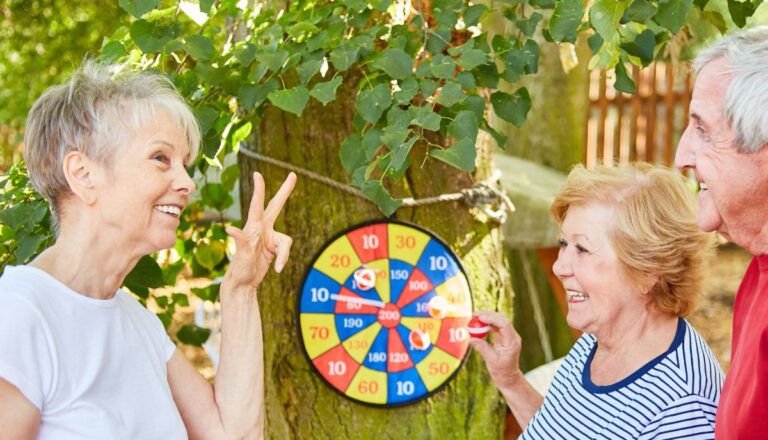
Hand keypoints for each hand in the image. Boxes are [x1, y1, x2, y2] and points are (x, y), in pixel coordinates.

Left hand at [224, 172, 295, 288]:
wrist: (243, 283)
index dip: (259, 189)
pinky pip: (285, 250)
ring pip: (286, 241)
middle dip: (285, 191)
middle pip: (277, 206)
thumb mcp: (241, 256)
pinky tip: (277, 269)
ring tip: (276, 268)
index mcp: (253, 227)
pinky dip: (283, 259)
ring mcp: (269, 237)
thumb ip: (240, 241)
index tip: (257, 174)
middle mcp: (262, 228)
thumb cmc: (240, 269)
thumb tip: (230, 229)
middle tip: (292, 175)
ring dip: (284, 255)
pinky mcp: (274, 247)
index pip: (257, 205)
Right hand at [469, 311, 524, 390]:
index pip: (504, 324)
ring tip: (474, 318)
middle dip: (488, 315)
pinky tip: (479, 323)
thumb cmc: (502, 371)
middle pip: (502, 319)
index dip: (492, 318)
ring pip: (499, 320)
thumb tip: (471, 339)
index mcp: (512, 342)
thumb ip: (482, 348)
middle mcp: (512, 336)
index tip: (480, 318)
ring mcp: (509, 336)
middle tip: (474, 315)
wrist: (509, 377)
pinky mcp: (504, 336)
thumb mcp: (491, 361)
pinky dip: (487, 323)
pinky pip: (496, 325)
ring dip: (487, 317)